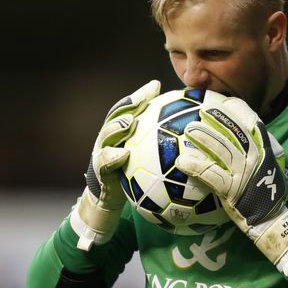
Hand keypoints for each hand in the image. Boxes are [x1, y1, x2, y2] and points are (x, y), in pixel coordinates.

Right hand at [71, 80, 160, 250]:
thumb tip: (190, 138)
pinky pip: (103, 162)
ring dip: (117, 126)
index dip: (141, 96)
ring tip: (130, 121)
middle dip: (130, 103)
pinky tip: (123, 155)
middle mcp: (110, 138)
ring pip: (107, 134)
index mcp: (122, 133)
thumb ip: (159, 147)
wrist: (108, 201)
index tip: (156, 86)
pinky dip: (112, 157)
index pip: (131, 109)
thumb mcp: (146, 161)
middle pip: (117, 115)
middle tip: (144, 96)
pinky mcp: (98, 171)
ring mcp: (101, 152)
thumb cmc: (132, 178)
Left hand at [176, 96, 287, 274]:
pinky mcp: (232, 189)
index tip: (224, 101)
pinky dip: (196, 166)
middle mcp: (255, 158)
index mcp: (264, 150)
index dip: (237, 110)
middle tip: (201, 109)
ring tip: (188, 129)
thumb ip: (256, 153)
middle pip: (234, 132)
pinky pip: (211, 175)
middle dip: (217, 118)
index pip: (253, 122)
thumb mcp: (268, 168)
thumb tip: (242, 140)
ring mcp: (243, 173)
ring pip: (222, 150)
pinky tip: (181, 161)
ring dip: (204, 138)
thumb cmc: (265, 194)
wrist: (271, 219)